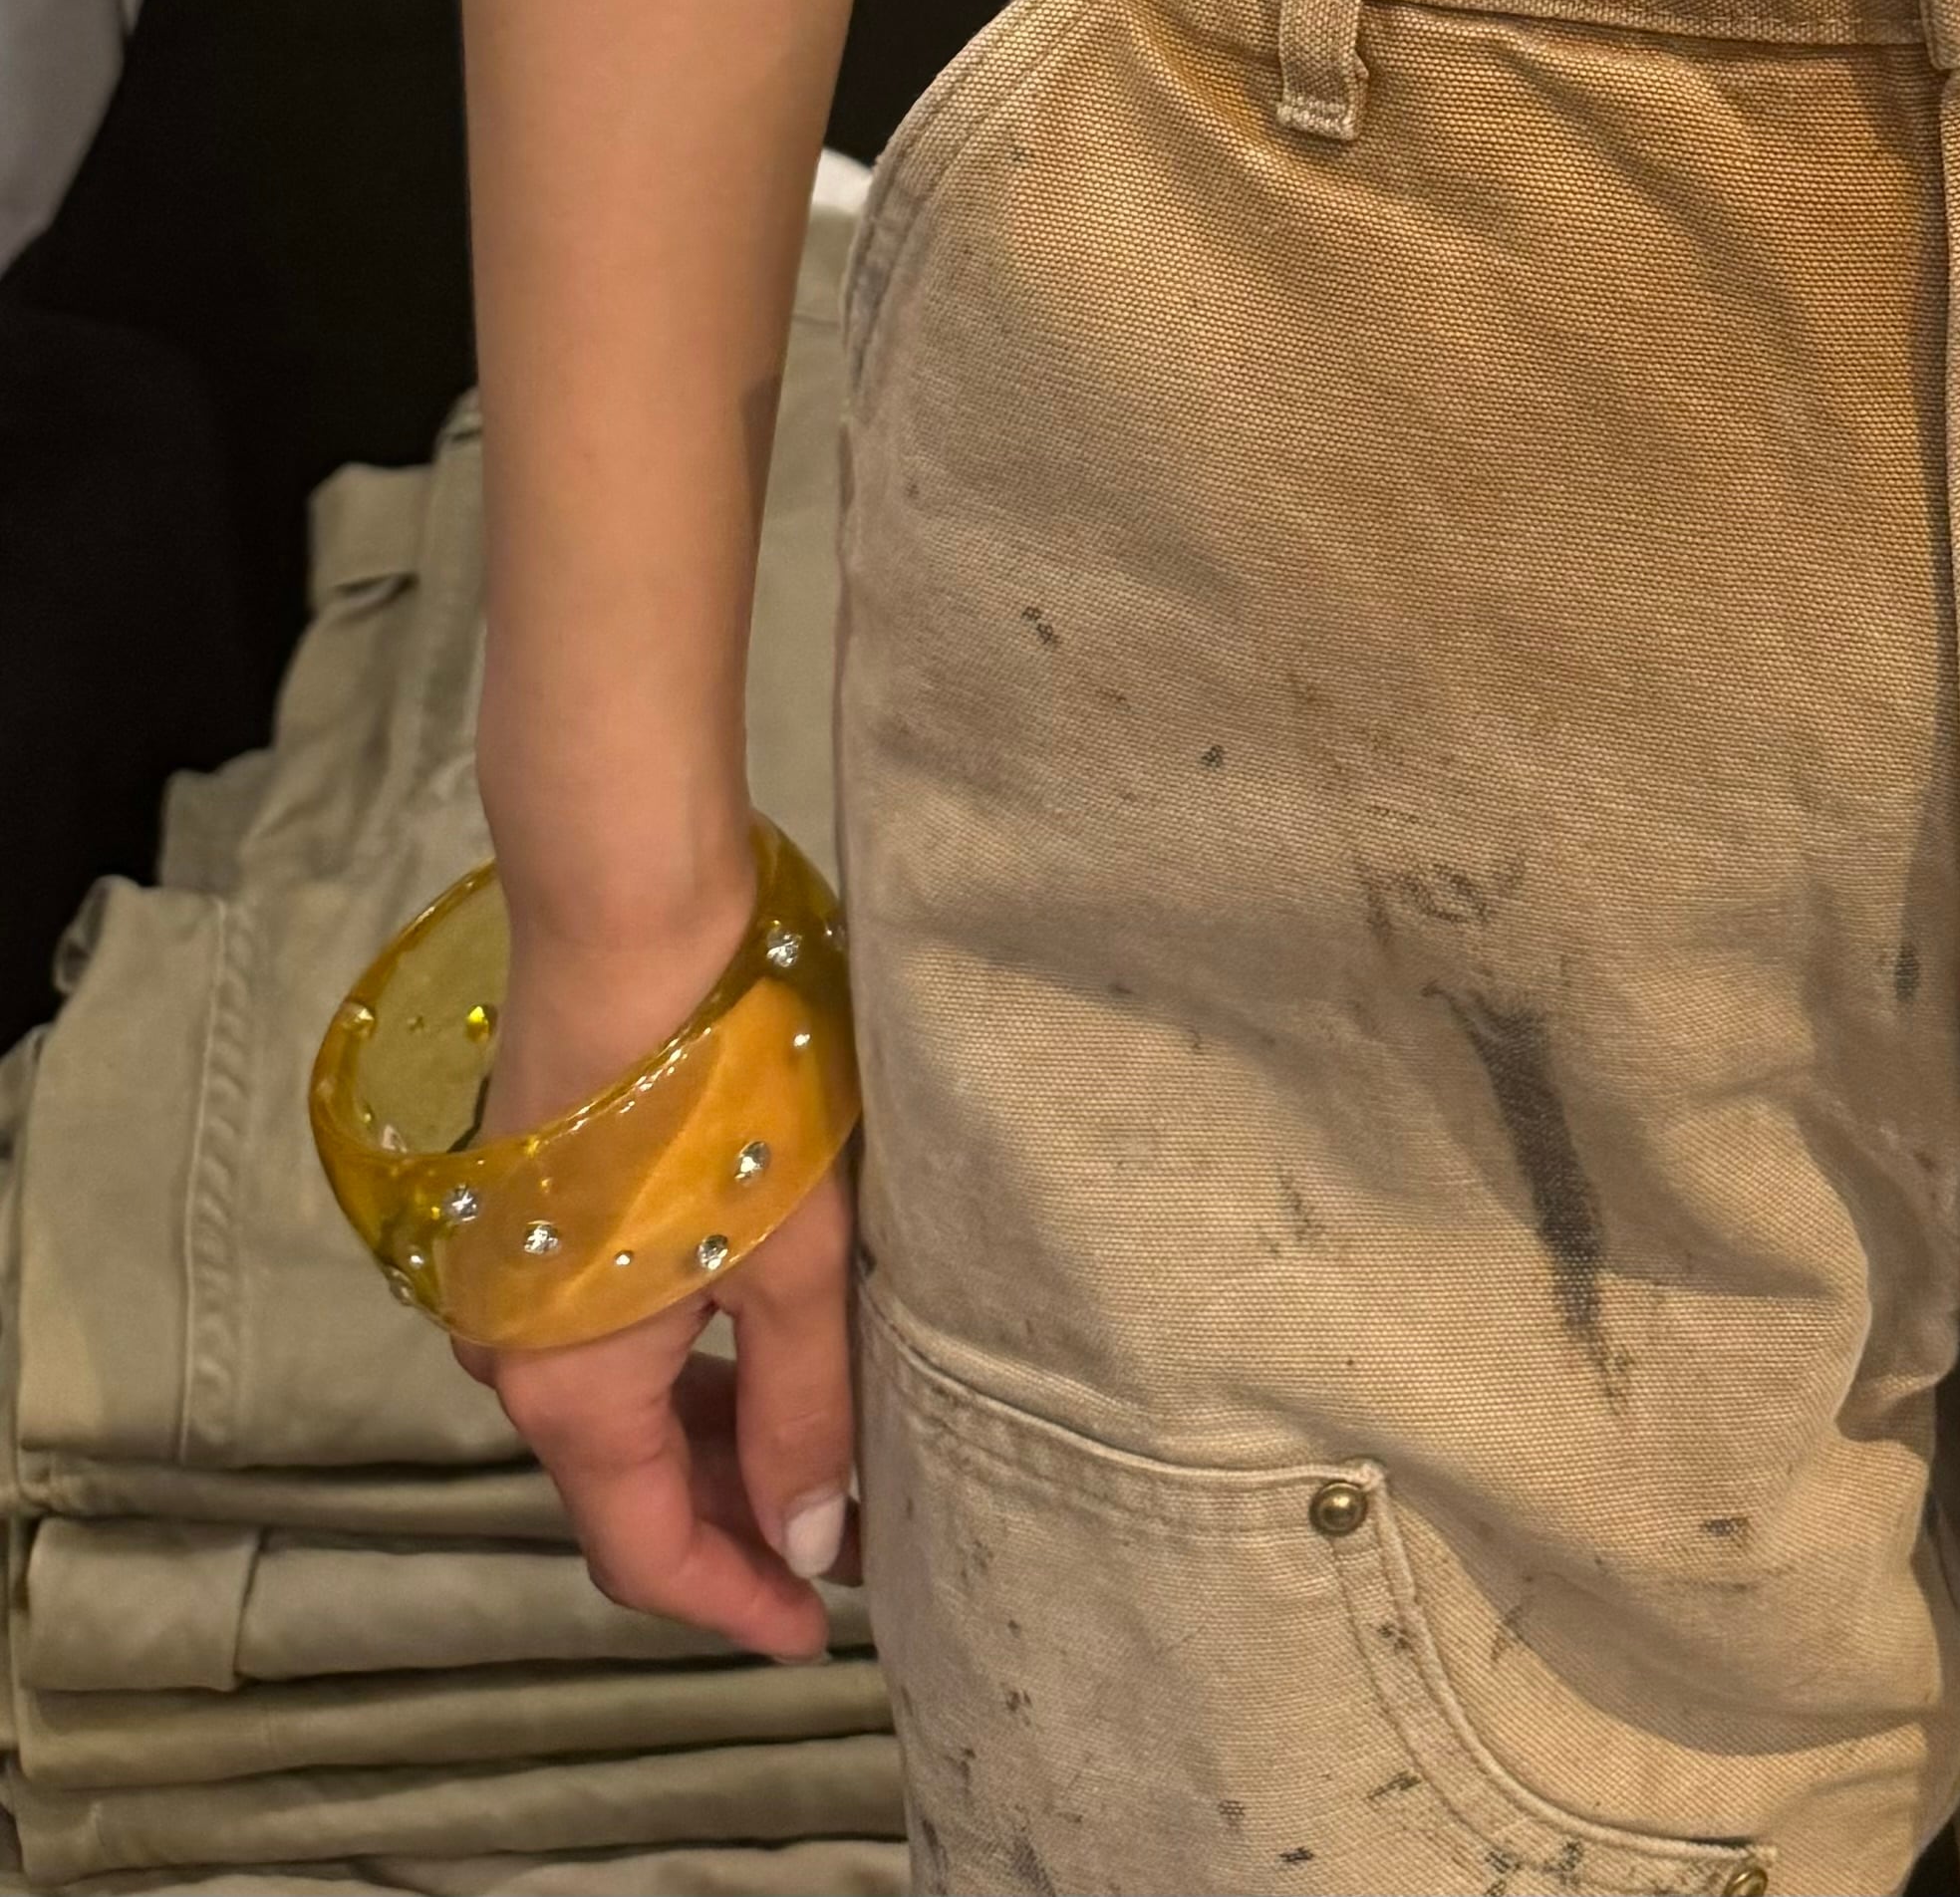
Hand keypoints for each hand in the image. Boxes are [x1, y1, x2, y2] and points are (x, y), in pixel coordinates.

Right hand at [460, 897, 856, 1662]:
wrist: (626, 920)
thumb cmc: (725, 1090)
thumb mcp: (794, 1262)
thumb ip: (804, 1411)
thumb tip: (805, 1542)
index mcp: (568, 1390)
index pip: (647, 1553)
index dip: (735, 1600)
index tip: (817, 1632)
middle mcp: (513, 1354)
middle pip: (629, 1486)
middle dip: (738, 1522)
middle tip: (852, 1535)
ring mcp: (515, 1282)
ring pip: (623, 1408)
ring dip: (717, 1441)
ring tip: (828, 1449)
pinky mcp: (534, 1217)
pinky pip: (611, 1338)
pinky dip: (687, 1369)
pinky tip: (766, 1351)